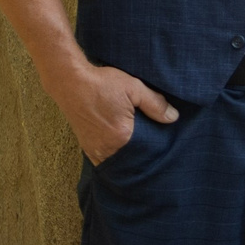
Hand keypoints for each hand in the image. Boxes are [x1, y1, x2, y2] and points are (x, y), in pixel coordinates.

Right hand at [52, 60, 177, 164]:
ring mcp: (95, 150)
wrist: (70, 82)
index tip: (161, 141)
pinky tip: (120, 148)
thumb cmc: (101, 84)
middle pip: (131, 159)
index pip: (146, 152)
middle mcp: (107, 148)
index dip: (154, 147)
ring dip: (126, 157)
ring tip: (136, 147)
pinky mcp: (86, 148)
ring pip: (117, 162)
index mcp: (122, 136)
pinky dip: (113, 156)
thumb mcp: (133, 87)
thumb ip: (155, 103)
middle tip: (150, 145)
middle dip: (141, 155)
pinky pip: (104, 160)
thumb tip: (173, 117)